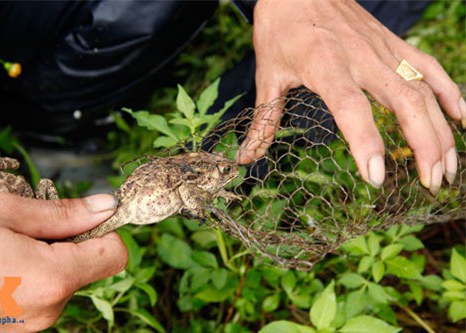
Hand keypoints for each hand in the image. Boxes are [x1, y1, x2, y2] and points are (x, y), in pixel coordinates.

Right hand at [0, 192, 126, 331]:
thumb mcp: (5, 213)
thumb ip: (64, 213)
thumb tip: (106, 206)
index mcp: (52, 280)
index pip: (114, 255)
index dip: (105, 230)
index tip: (84, 215)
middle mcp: (47, 311)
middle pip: (87, 267)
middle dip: (69, 242)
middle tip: (25, 227)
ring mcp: (28, 327)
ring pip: (62, 281)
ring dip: (45, 258)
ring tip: (2, 246)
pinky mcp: (11, 331)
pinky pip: (39, 296)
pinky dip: (29, 276)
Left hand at [237, 0, 463, 193]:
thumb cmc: (280, 26)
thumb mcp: (268, 74)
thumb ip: (263, 120)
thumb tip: (245, 158)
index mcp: (325, 64)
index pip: (351, 108)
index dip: (366, 143)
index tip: (376, 177)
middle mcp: (361, 56)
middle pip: (405, 101)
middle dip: (424, 145)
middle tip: (430, 184)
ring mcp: (382, 48)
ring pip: (424, 89)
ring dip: (441, 130)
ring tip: (448, 168)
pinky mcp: (392, 42)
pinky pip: (429, 66)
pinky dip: (449, 91)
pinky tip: (461, 118)